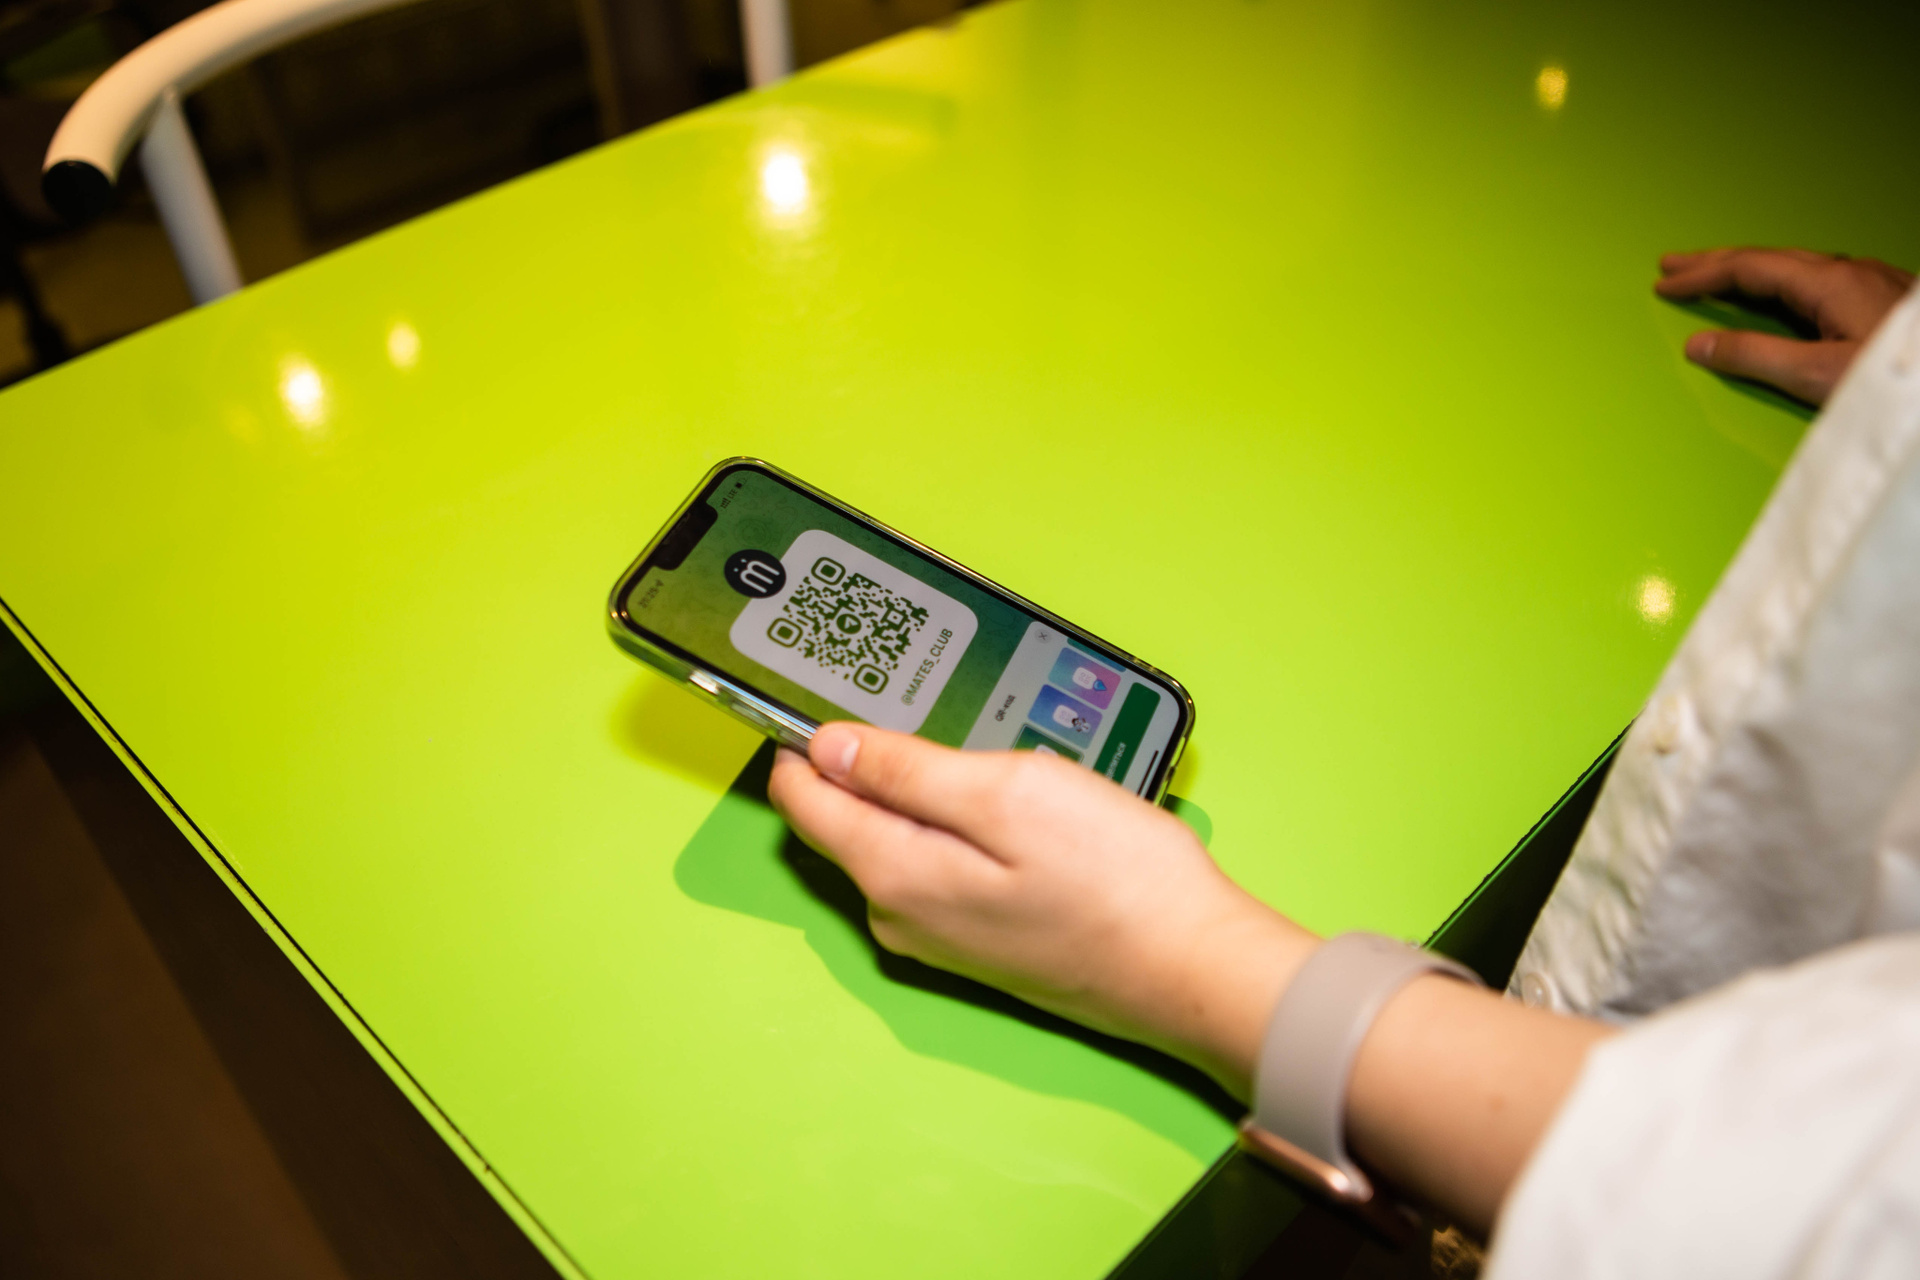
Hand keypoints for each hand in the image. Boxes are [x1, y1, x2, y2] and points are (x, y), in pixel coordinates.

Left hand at [770, 722, 1613, 1235]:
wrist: (1193, 967)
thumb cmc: (1113, 875)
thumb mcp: (1007, 792)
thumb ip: (906, 771)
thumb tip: (824, 746)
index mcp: (893, 872)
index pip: (803, 799)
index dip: (801, 740)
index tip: (811, 691)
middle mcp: (898, 915)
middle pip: (845, 822)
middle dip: (863, 764)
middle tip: (914, 706)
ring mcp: (939, 937)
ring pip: (895, 844)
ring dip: (916, 796)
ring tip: (973, 750)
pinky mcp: (981, 944)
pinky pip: (937, 870)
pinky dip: (951, 829)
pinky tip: (1001, 807)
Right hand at [1655, 247, 1912, 405]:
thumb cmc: (1898, 380)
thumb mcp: (1818, 375)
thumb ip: (1756, 357)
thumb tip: (1701, 345)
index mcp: (1829, 283)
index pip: (1750, 269)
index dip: (1703, 276)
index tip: (1665, 284)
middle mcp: (1850, 272)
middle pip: (1770, 259)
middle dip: (1717, 263)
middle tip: (1674, 266)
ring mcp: (1872, 283)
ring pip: (1796, 267)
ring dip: (1749, 271)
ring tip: (1716, 278)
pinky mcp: (1887, 300)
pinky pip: (1818, 279)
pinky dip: (1780, 283)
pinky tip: (1781, 296)